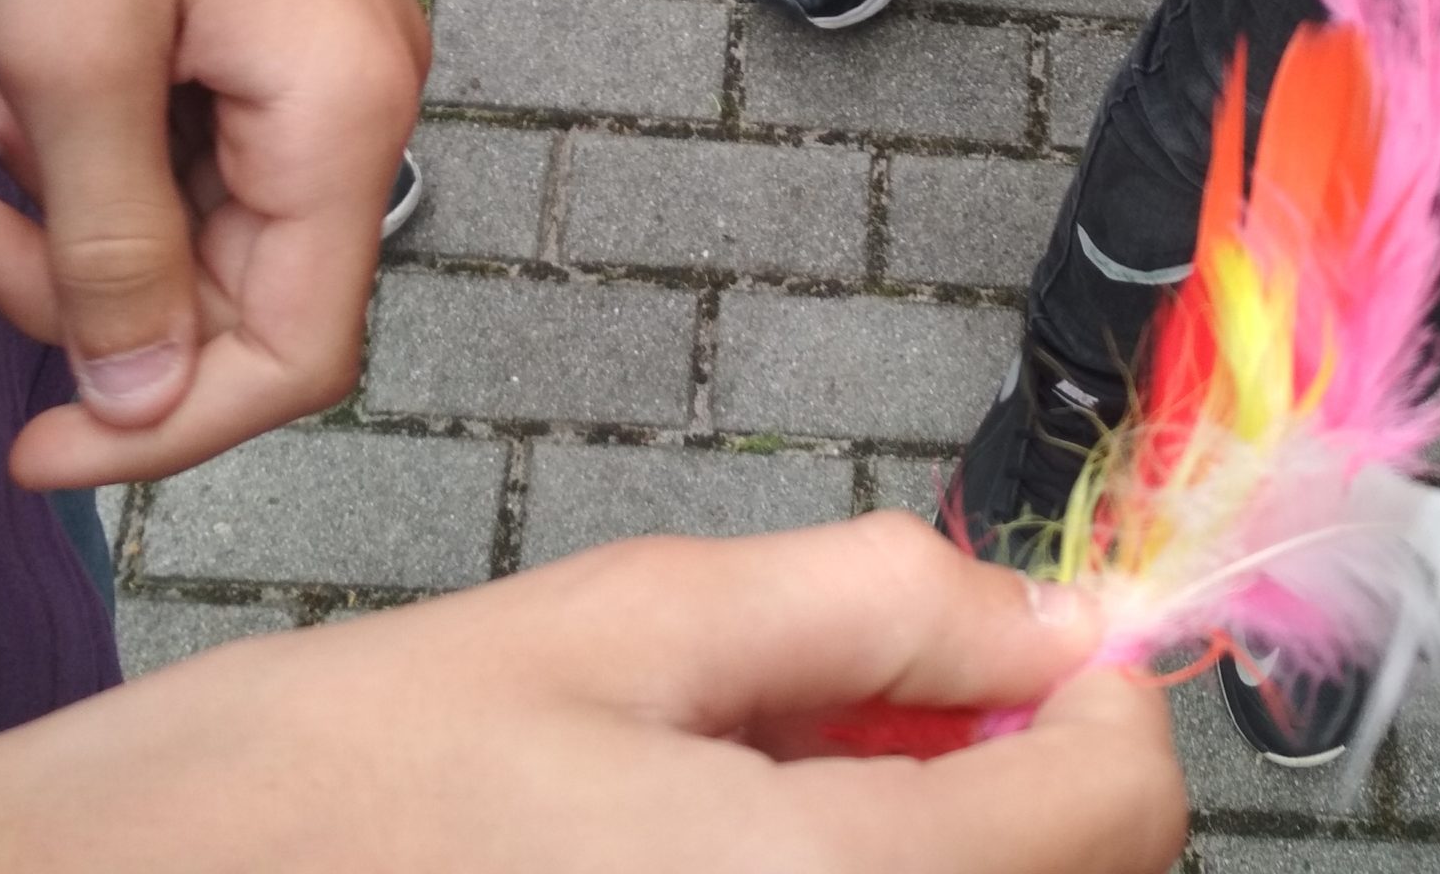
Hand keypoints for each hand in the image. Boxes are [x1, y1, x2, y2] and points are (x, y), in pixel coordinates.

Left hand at [0, 0, 426, 488]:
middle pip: (244, 294)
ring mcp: (319, 62)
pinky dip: (100, 154)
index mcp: (346, 113)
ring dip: (81, 219)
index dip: (168, 425)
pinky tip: (16, 96)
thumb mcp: (72, 60)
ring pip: (206, 226)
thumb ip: (112, 251)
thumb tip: (134, 407)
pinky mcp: (269, 29)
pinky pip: (196, 149)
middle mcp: (358, 99)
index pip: (297, 350)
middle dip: (91, 300)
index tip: (31, 444)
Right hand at [0, 514, 1189, 873]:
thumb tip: (1049, 619)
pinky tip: (731, 834)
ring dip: (934, 832)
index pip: (1116, 814)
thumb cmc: (323, 774)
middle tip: (871, 693)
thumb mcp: (616, 618)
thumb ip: (868, 606)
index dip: (1104, 698)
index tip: (1029, 643)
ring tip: (773, 761)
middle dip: (1013, 772)